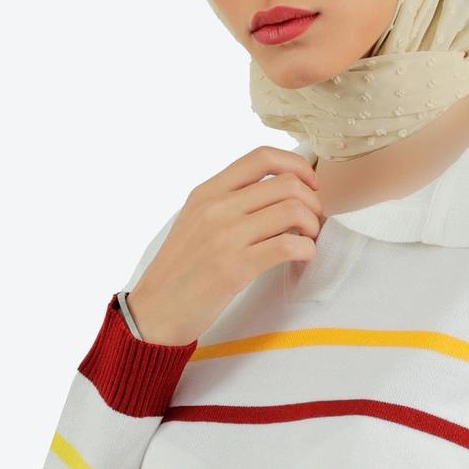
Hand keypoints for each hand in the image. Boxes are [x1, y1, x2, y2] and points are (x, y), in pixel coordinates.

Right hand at [128, 146, 324, 344]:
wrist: (155, 311)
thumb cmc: (181, 270)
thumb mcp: (195, 221)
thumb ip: (227, 202)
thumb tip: (277, 193)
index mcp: (206, 192)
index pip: (261, 157)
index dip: (297, 166)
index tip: (310, 186)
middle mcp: (216, 207)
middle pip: (287, 185)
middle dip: (313, 202)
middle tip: (314, 223)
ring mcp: (225, 236)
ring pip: (293, 211)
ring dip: (313, 226)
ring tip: (308, 242)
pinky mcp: (235, 268)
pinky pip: (288, 246)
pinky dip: (306, 250)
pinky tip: (302, 258)